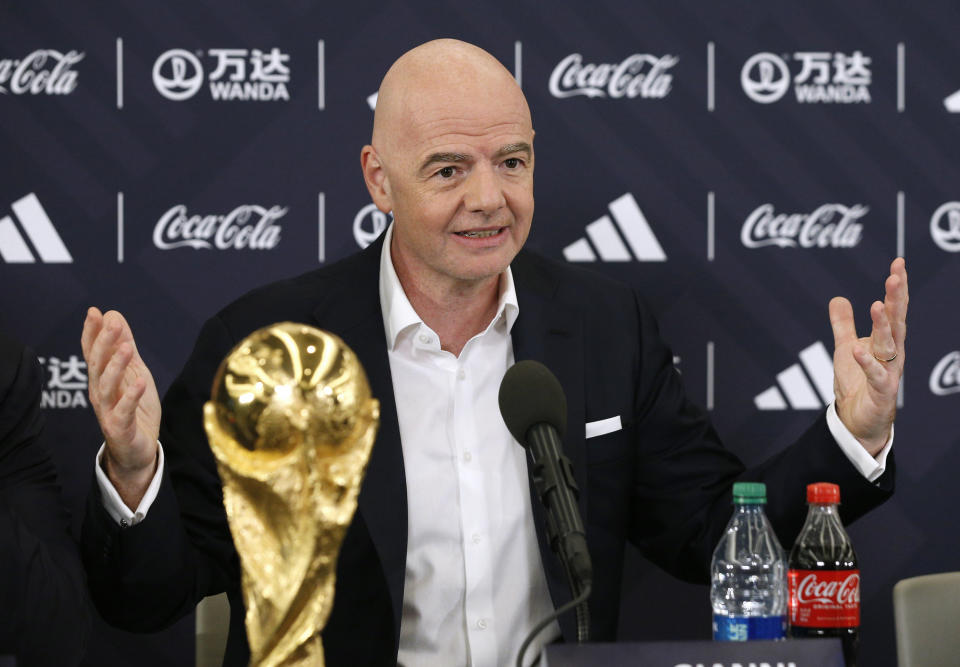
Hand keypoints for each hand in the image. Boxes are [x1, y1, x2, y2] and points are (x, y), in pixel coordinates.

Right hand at [81, 307, 160, 508]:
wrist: (137, 450)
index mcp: (101, 378)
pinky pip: (124, 411)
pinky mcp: (120, 428)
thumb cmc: (134, 408)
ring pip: (107, 386)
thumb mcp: (134, 372)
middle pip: (98, 365)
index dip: (92, 332)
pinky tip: (140, 382)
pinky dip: (131, 396)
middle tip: (112, 322)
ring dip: (116, 366)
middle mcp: (100, 393)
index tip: (94, 311)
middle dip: (103, 342)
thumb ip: (124, 346)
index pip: (92, 352)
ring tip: (125, 347)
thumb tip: (115, 315)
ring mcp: (108, 411)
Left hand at [829, 258, 907, 455]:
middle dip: (897, 298)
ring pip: (890, 345)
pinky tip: (858, 350)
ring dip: (884, 325)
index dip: (896, 287)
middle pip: (897, 322)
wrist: (858, 421)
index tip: (898, 263)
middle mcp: (893, 354)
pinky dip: (867, 363)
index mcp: (887, 341)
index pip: (894, 310)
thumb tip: (839, 298)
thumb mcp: (846, 347)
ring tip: (878, 305)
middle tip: (895, 275)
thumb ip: (843, 325)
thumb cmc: (857, 384)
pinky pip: (876, 375)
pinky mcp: (881, 392)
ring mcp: (889, 372)